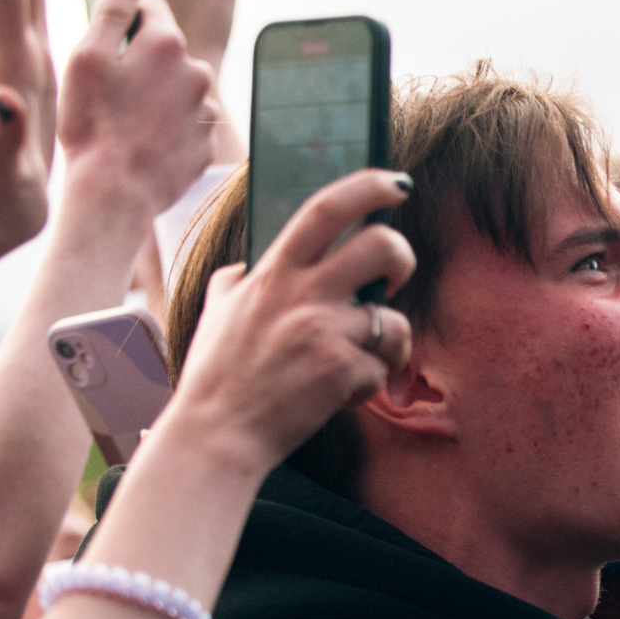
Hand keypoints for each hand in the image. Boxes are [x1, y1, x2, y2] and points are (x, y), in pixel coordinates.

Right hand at [55, 0, 217, 221]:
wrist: (114, 194)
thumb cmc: (91, 125)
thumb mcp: (87, 58)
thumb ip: (111, 10)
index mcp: (167, 43)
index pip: (151, 5)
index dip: (125, 15)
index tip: (107, 36)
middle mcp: (197, 71)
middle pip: (167, 49)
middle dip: (141, 59)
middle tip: (109, 88)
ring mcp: (205, 110)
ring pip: (178, 87)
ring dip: (157, 94)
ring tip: (124, 120)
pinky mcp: (205, 144)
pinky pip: (186, 123)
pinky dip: (167, 127)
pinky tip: (141, 142)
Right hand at [164, 167, 415, 478]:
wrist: (216, 435)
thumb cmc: (217, 377)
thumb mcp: (217, 313)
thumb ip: (237, 281)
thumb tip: (248, 265)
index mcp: (273, 272)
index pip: (326, 208)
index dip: (369, 187)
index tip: (397, 183)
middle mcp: (300, 293)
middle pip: (382, 246)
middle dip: (403, 259)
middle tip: (392, 281)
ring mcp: (322, 330)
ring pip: (393, 319)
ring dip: (388, 344)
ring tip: (360, 361)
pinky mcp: (339, 369)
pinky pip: (380, 369)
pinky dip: (367, 387)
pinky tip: (337, 396)